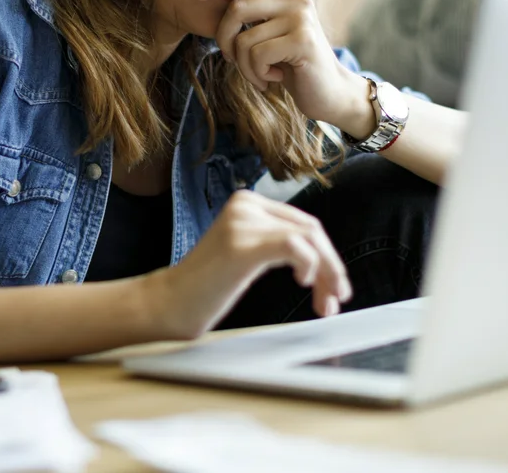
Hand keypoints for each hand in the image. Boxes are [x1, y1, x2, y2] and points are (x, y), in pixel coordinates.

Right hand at [143, 190, 352, 339]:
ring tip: (325, 303)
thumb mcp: (247, 253)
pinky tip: (304, 283)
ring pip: (308, 238)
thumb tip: (326, 259)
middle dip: (332, 267)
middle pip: (311, 229)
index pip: (303, 222)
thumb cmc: (208, 287)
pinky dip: (310, 266)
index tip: (334, 287)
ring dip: (326, 273)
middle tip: (337, 299)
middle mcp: (246, 204)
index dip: (327, 256)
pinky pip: (294, 247)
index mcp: (248, 202)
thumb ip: (277, 243)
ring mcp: (243, 222)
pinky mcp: (243, 244)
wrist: (170, 304)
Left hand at [196, 0, 363, 126]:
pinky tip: (273, 78)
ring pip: (244, 40)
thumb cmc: (290, 63)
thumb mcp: (270, 31)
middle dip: (224, 40)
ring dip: (244, 66)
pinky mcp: (302, 41)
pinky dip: (257, 75)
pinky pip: (257, 56)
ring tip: (260, 75)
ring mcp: (301, 17)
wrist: (328, 92)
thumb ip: (251, 12)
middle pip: (236, 9)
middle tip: (232, 59)